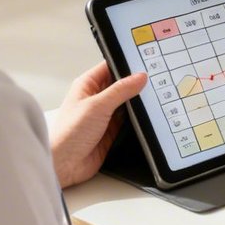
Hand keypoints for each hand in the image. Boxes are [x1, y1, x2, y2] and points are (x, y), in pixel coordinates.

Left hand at [50, 61, 146, 187]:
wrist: (65, 164)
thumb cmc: (70, 132)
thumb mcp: (97, 105)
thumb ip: (120, 90)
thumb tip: (140, 77)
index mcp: (87, 85)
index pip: (110, 67)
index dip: (127, 63)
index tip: (147, 60)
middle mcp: (96, 98)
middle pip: (121, 85)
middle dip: (137, 83)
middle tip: (158, 77)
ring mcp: (104, 115)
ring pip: (127, 103)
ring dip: (139, 102)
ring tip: (159, 94)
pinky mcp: (112, 131)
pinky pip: (130, 120)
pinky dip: (139, 118)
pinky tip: (152, 114)